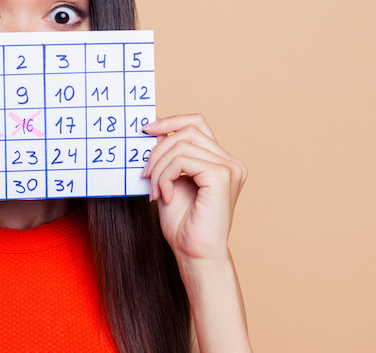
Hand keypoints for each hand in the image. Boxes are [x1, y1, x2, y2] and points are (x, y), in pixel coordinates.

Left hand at [142, 114, 246, 263]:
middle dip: (158, 150)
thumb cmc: (184, 225)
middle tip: (145, 174)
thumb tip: (154, 130)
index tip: (146, 130)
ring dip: (159, 167)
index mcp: (221, 161)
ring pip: (181, 145)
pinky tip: (164, 196)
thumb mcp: (170, 181)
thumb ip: (168, 156)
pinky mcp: (222, 177)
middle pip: (187, 131)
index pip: (197, 123)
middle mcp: (230, 162)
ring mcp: (230, 168)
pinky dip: (165, 176)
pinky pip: (182, 160)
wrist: (194, 254)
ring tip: (155, 191)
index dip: (171, 121)